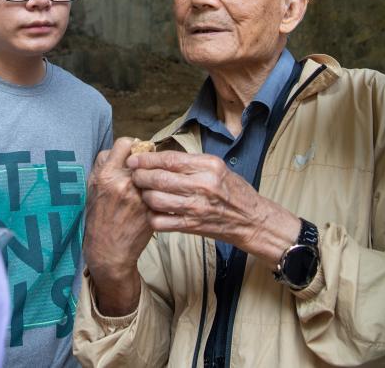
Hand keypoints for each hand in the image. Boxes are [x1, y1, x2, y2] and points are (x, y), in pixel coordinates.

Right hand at [83, 137, 152, 315]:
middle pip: (144, 156)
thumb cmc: (98, 218)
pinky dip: (160, 191)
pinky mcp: (153, 208)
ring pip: (155, 172)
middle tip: (143, 170)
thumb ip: (104, 166)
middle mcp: (124, 183)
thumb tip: (119, 150)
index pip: (126, 143)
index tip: (133, 153)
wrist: (109, 251)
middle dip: (144, 161)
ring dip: (154, 175)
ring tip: (149, 184)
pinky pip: (161, 190)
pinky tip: (154, 198)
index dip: (130, 146)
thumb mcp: (92, 188)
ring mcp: (141, 196)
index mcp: (107, 175)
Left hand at [127, 150, 299, 268]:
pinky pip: (161, 221)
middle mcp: (203, 185)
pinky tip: (152, 212)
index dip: (147, 159)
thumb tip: (160, 157)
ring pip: (156, 200)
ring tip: (141, 192)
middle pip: (159, 178)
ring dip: (143, 196)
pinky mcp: (193, 226)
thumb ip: (191, 163)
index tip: (134, 158)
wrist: (251, 220)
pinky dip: (151, 216)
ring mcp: (197, 207)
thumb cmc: (233, 191)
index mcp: (209, 166)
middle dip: (140, 176)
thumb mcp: (217, 168)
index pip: (170, 159)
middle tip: (133, 175)